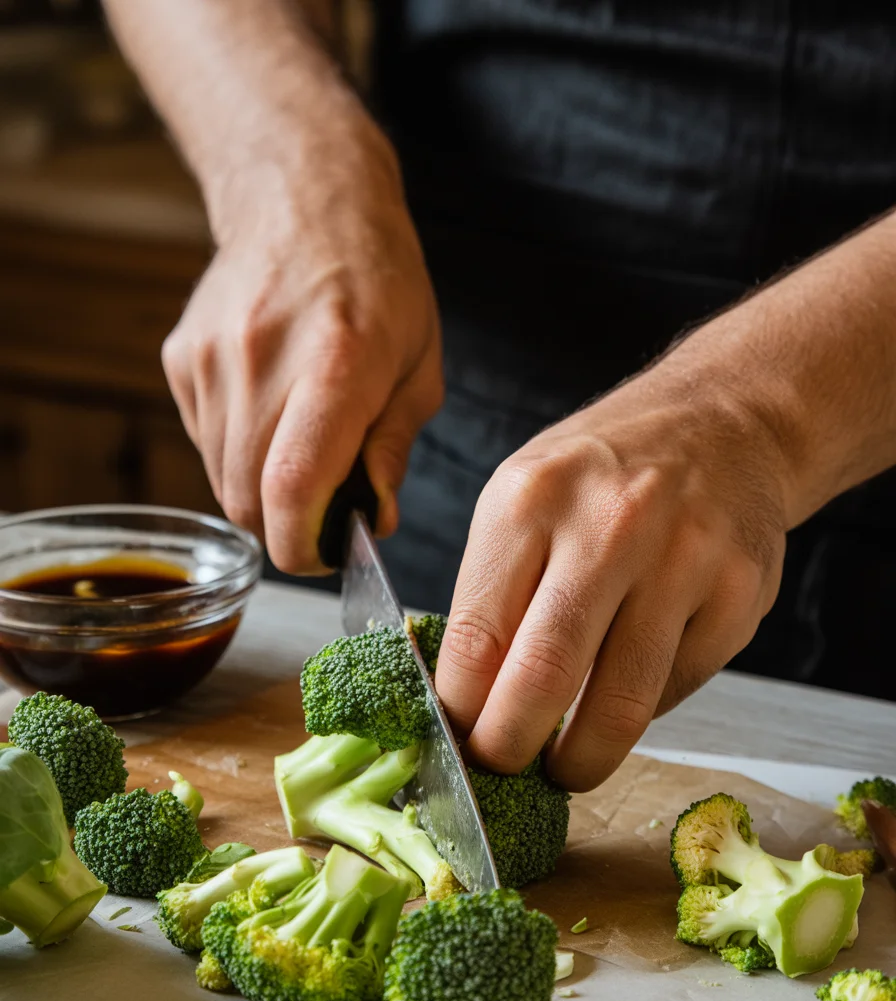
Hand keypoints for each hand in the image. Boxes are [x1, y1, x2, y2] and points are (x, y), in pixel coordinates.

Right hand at [162, 124, 441, 572]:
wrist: (303, 199)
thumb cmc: (380, 284)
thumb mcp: (420, 365)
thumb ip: (393, 448)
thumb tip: (371, 520)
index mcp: (337, 364)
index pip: (293, 488)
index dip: (303, 545)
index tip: (324, 552)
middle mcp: (262, 360)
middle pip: (248, 499)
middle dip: (285, 526)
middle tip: (322, 507)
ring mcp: (212, 358)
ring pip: (221, 478)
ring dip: (261, 489)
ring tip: (301, 444)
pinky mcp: (181, 358)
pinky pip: (204, 441)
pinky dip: (237, 451)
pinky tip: (270, 409)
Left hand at [435, 359, 787, 792]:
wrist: (722, 424)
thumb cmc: (604, 473)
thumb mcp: (522, 500)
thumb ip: (491, 592)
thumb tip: (461, 701)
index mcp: (531, 500)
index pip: (476, 638)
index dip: (459, 713)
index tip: (455, 741)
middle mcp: (610, 526)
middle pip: (543, 678)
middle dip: (509, 750)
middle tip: (500, 770)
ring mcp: (685, 559)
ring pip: (621, 704)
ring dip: (581, 759)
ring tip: (563, 767)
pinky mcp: (741, 596)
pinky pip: (676, 688)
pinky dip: (642, 710)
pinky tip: (625, 693)